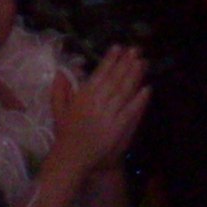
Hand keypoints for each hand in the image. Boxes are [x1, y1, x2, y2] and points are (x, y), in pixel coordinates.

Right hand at [48, 46, 150, 178]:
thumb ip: (60, 91)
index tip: (118, 47)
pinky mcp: (117, 128)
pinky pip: (130, 110)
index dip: (109, 60)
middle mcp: (95, 103)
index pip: (99, 74)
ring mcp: (107, 116)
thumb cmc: (66, 134)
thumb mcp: (59, 111)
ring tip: (143, 62)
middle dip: (126, 63)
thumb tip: (61, 71)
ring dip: (134, 76)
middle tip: (136, 50)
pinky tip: (147, 88)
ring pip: (123, 92)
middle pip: (114, 80)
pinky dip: (139, 99)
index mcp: (82, 97)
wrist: (72, 159)